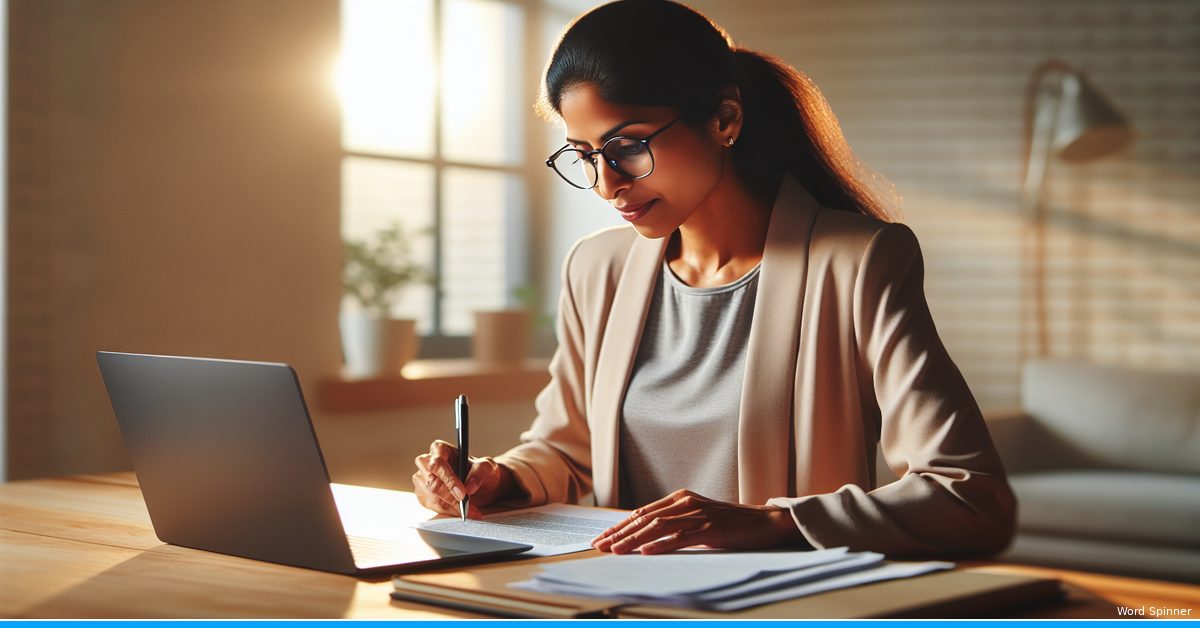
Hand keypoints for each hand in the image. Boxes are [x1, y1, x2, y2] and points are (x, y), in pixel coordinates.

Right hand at [412, 440, 514, 517]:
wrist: (479, 483)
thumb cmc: (479, 470)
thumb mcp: (487, 467)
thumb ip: (480, 472)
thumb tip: (470, 486)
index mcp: (439, 449)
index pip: (437, 464)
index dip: (449, 479)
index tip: (463, 494)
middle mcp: (426, 463)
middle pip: (433, 483)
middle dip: (451, 498)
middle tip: (467, 506)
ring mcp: (422, 480)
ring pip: (433, 498)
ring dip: (452, 508)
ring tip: (470, 511)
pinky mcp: (423, 495)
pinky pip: (434, 507)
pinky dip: (449, 512)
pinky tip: (461, 511)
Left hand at [591, 489, 804, 554]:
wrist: (764, 522)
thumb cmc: (730, 522)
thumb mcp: (697, 517)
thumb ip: (674, 521)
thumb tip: (646, 535)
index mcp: (680, 498)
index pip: (642, 512)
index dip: (620, 525)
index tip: (602, 537)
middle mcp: (685, 503)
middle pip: (644, 518)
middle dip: (619, 533)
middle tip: (599, 545)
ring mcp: (698, 515)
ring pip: (657, 526)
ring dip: (633, 539)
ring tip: (615, 550)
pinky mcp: (710, 529)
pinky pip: (681, 537)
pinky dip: (661, 544)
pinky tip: (647, 551)